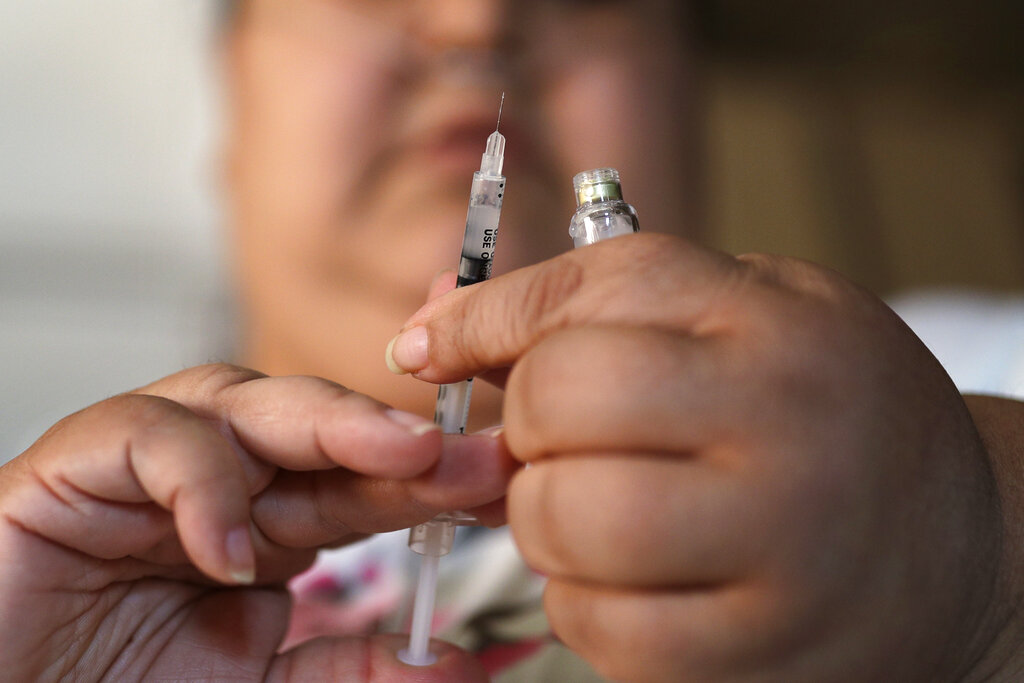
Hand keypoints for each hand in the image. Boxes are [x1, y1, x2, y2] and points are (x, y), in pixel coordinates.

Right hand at [0, 363, 506, 680]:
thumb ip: (346, 667)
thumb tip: (455, 663)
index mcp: (266, 522)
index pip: (360, 480)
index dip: (430, 479)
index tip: (500, 485)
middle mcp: (218, 479)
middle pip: (317, 428)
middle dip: (396, 439)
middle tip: (468, 455)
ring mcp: (148, 464)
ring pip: (244, 401)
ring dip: (327, 426)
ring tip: (397, 463)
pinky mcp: (74, 465)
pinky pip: (146, 438)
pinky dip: (197, 483)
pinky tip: (226, 549)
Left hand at [386, 233, 1006, 681]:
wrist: (959, 543)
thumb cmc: (823, 411)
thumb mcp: (742, 318)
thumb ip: (593, 310)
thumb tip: (426, 336)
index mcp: (772, 322)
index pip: (586, 293)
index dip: (484, 320)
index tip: (434, 346)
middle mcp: (783, 423)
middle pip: (557, 402)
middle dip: (524, 427)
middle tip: (558, 443)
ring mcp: (780, 546)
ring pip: (563, 521)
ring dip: (544, 519)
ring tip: (600, 509)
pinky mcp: (760, 651)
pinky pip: (598, 627)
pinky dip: (583, 603)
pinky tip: (635, 580)